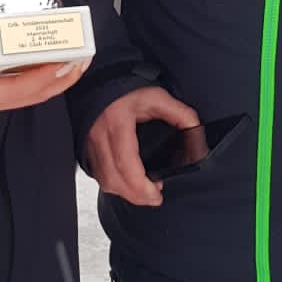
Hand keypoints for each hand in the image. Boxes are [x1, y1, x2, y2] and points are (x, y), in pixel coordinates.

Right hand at [0, 22, 86, 116]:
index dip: (39, 78)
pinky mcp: (6, 90)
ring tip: (80, 59)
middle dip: (58, 79)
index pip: (14, 91)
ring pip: (35, 93)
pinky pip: (32, 85)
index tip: (60, 62)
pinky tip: (66, 59)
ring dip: (59, 78)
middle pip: (31, 95)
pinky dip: (50, 74)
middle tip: (80, 59)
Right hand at [84, 85, 201, 207]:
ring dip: (125, 192)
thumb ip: (179, 114)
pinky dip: (114, 185)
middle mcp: (98, 137)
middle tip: (155, 198)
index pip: (125, 163)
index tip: (156, 195)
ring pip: (104, 181)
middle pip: (113, 179)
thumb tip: (195, 132)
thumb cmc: (127, 90)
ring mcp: (89, 145)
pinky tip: (128, 183)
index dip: (140, 187)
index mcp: (117, 123)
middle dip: (136, 196)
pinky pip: (98, 176)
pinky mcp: (86, 150)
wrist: (101, 83)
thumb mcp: (157, 97)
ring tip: (144, 191)